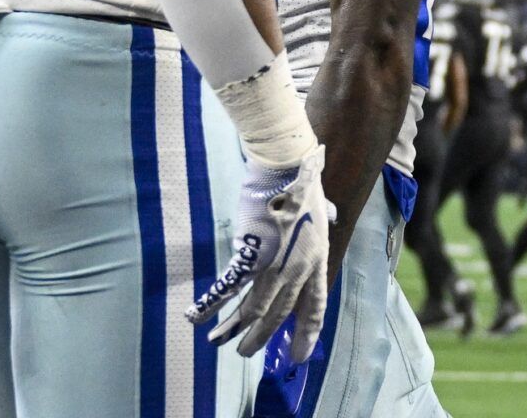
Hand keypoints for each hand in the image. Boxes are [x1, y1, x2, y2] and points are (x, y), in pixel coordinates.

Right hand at [190, 145, 334, 360]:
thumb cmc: (303, 180)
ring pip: (253, 310)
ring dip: (233, 329)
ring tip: (217, 342)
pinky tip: (195, 316)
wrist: (286, 168)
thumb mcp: (321, 204)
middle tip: (245, 353)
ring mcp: (274, 267)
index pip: (315, 307)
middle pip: (279, 316)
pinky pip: (227, 288)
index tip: (300, 357)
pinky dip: (210, 304)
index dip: (307, 334)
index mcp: (316, 260)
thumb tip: (331, 212)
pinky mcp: (250, 256)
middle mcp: (298, 270)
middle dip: (260, 338)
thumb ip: (325, 215)